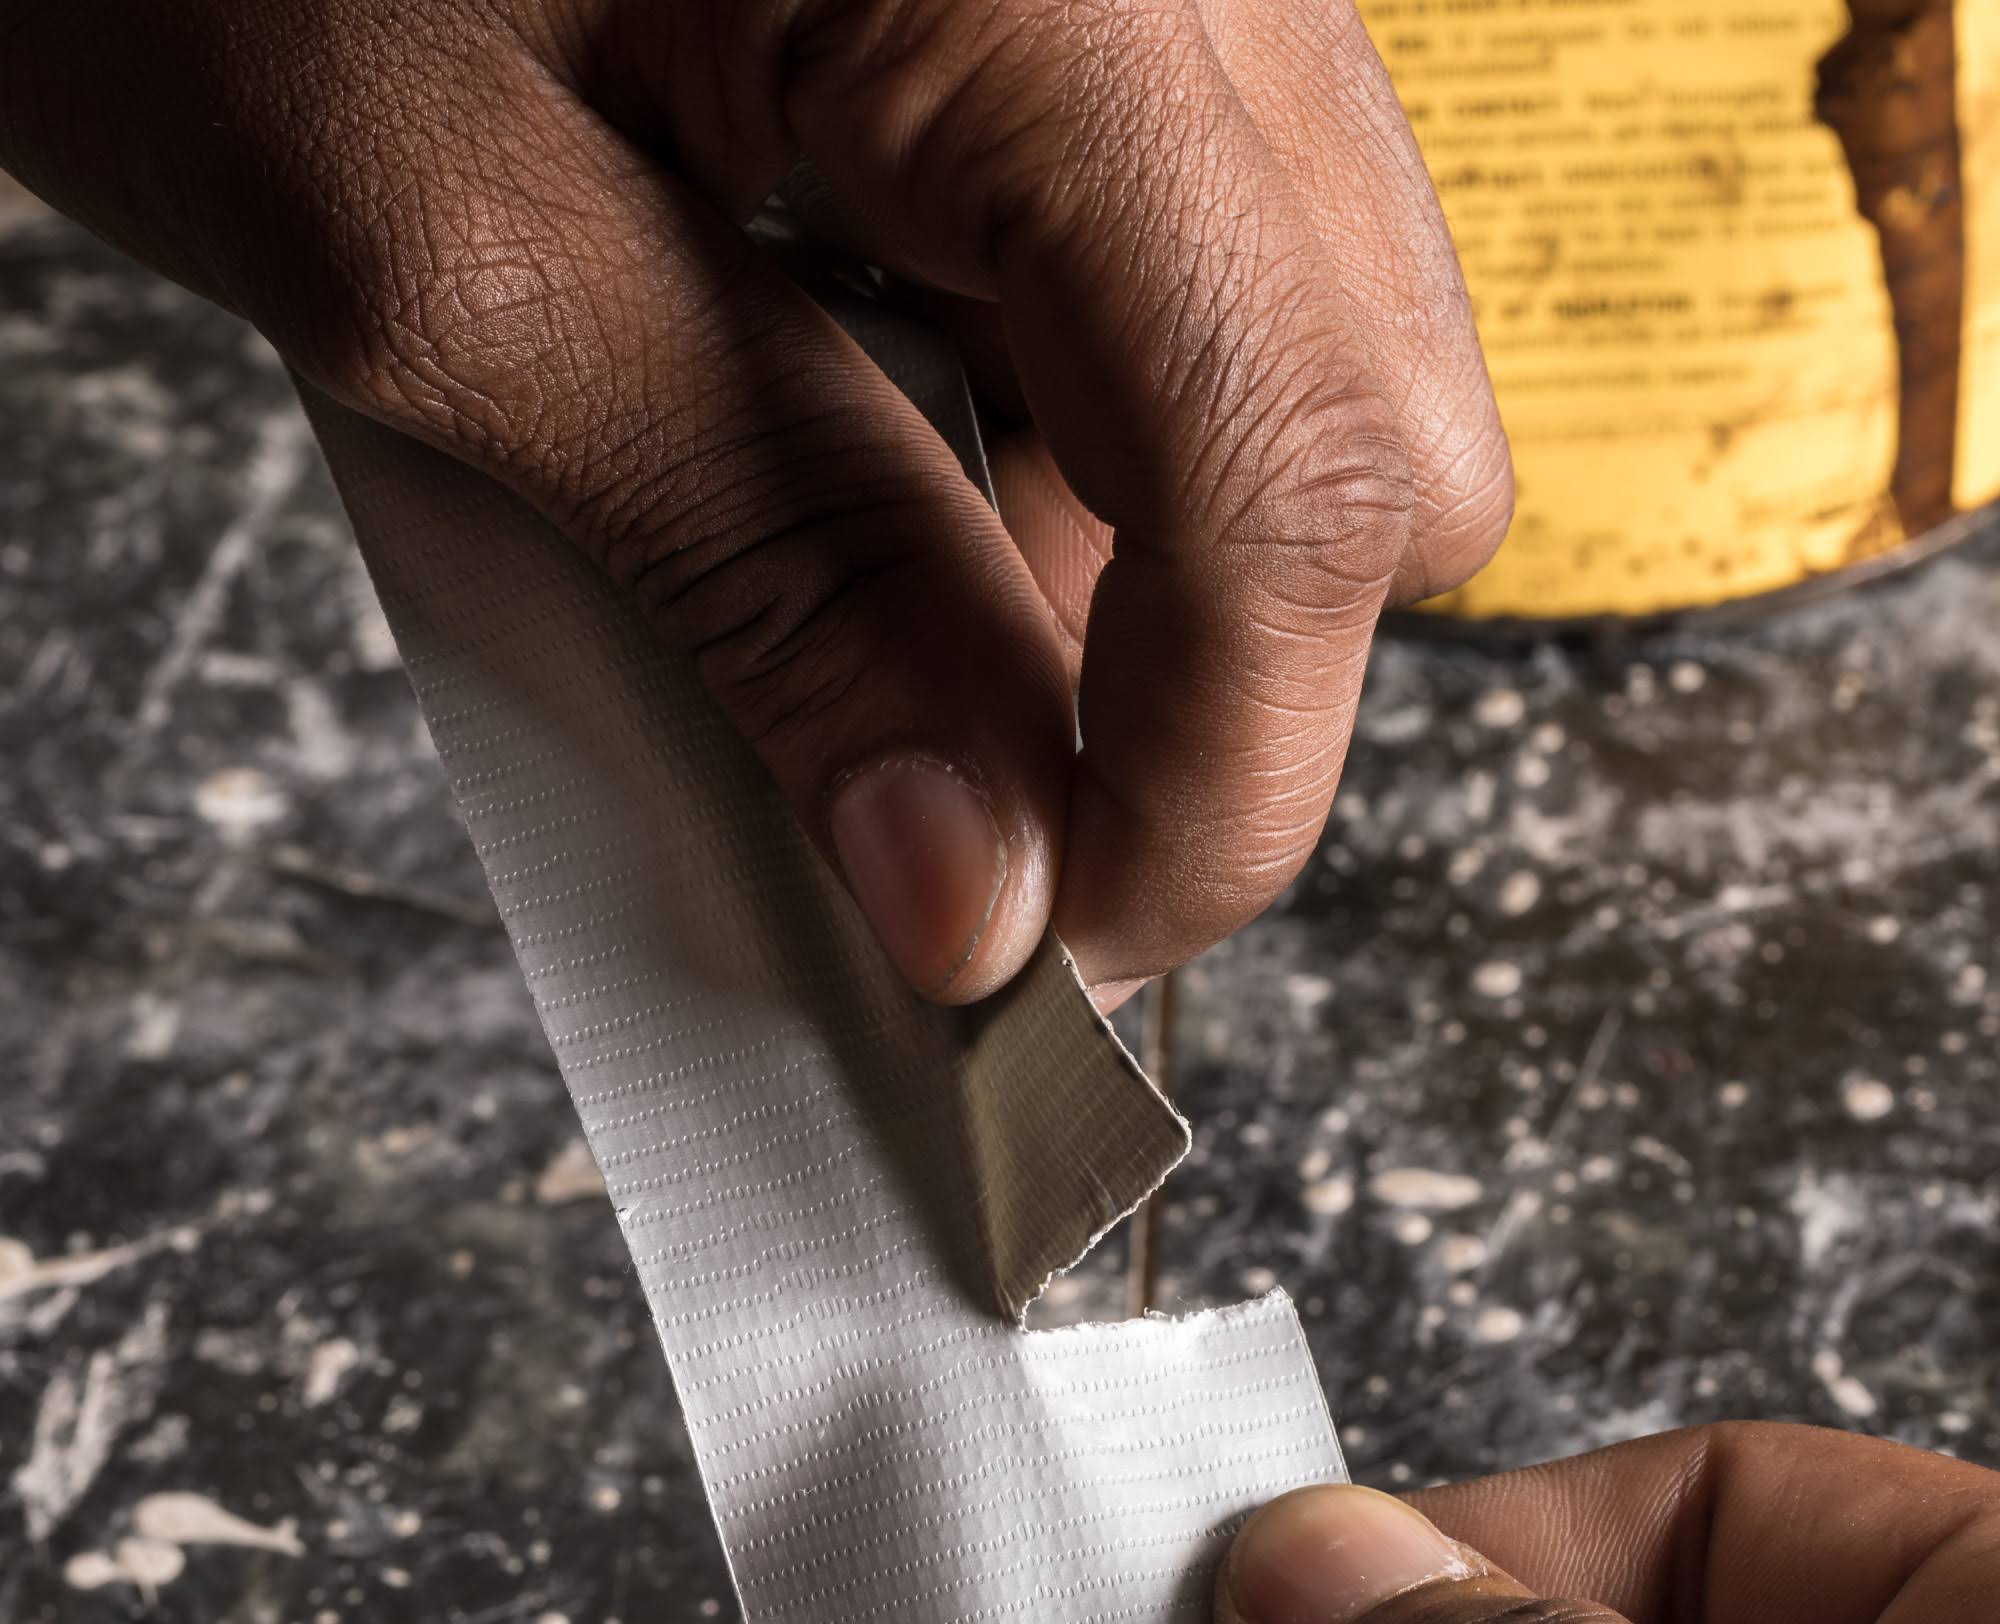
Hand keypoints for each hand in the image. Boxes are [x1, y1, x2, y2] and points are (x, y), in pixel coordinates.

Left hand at [0, 0, 1508, 1003]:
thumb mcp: (463, 275)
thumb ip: (773, 581)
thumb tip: (975, 889)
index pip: (1289, 468)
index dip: (1212, 786)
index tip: (1055, 960)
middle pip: (1369, 448)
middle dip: (1185, 695)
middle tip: (946, 804)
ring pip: (1292, 392)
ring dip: (1099, 578)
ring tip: (840, 594)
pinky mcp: (1103, 17)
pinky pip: (1177, 306)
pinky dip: (1050, 454)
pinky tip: (860, 451)